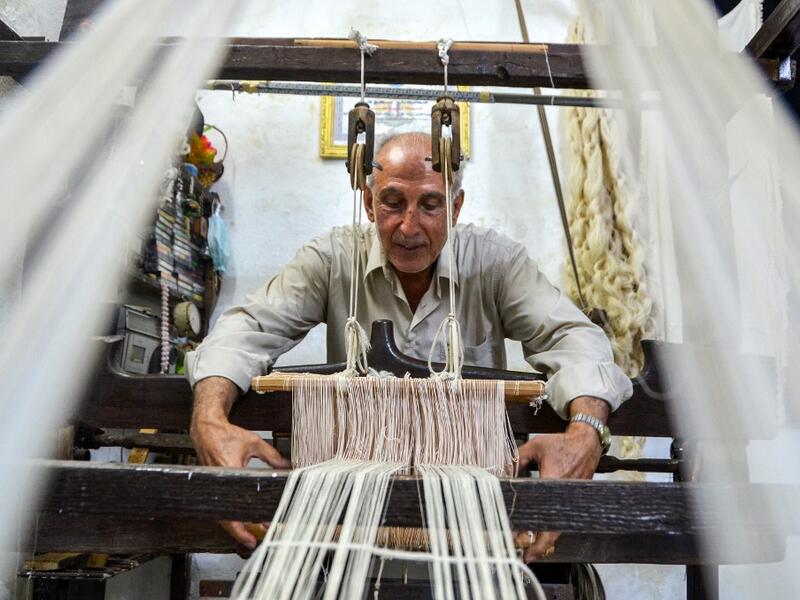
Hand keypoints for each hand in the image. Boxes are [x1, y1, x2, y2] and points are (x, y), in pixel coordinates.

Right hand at [190, 377, 290, 549]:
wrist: (206, 430)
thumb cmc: (227, 435)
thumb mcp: (254, 442)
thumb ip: (272, 456)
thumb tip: (288, 467)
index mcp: (228, 469)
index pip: (238, 500)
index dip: (247, 517)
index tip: (260, 526)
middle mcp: (218, 481)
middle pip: (225, 515)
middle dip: (239, 530)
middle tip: (254, 540)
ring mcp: (212, 485)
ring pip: (221, 513)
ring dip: (234, 525)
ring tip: (249, 535)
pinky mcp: (211, 486)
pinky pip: (219, 506)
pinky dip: (228, 515)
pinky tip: (239, 521)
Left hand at [515, 396, 607, 561]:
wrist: (586, 444)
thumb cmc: (560, 444)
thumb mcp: (535, 446)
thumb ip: (516, 458)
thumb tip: (500, 472)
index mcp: (554, 480)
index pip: (540, 510)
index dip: (530, 527)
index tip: (518, 537)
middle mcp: (564, 494)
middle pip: (554, 528)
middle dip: (540, 544)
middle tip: (527, 555)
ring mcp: (571, 500)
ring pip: (560, 527)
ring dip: (546, 539)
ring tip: (531, 550)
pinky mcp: (574, 501)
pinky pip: (564, 520)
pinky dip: (553, 530)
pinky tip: (542, 535)